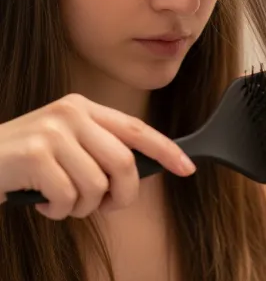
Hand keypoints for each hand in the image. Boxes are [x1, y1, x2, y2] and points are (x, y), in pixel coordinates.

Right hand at [0, 93, 195, 219]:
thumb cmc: (24, 163)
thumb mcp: (65, 146)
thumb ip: (98, 151)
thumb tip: (136, 175)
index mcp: (84, 109)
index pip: (137, 129)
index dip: (166, 149)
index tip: (187, 167)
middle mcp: (72, 113)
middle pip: (124, 163)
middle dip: (122, 195)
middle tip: (104, 207)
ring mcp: (54, 132)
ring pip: (97, 185)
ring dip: (82, 207)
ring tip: (62, 202)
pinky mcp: (35, 155)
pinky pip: (68, 198)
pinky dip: (59, 212)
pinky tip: (42, 203)